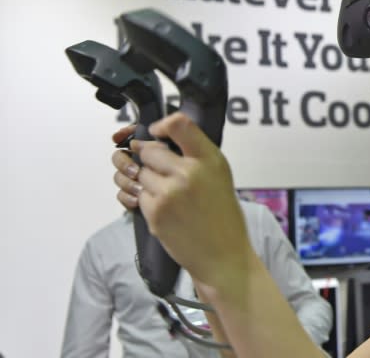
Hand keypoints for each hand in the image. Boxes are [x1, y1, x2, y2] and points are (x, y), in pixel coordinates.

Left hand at [111, 112, 250, 287]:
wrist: (223, 255)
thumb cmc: (223, 214)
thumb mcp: (220, 174)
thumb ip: (196, 153)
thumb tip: (160, 137)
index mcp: (209, 159)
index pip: (178, 124)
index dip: (161, 124)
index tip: (158, 132)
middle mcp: (188, 172)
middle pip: (148, 149)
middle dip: (149, 157)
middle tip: (160, 168)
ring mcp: (168, 193)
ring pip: (139, 172)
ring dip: (145, 179)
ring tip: (164, 191)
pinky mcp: (154, 212)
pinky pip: (138, 194)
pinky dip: (145, 199)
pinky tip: (163, 208)